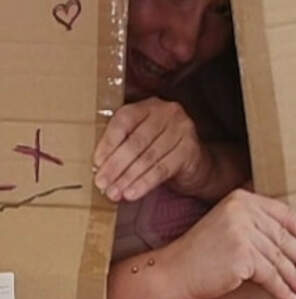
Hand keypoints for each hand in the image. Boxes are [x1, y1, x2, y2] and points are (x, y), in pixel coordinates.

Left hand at [93, 98, 210, 201]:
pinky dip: (145, 183)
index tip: (96, 164)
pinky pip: (162, 169)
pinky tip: (133, 193)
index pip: (124, 121)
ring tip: (115, 193)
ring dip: (128, 178)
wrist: (195, 163)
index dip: (108, 143)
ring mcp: (182, 130)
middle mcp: (168, 113)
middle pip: (136, 142)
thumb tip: (98, 167)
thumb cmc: (161, 150)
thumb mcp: (141, 140)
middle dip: (116, 166)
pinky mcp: (191, 150)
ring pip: (148, 157)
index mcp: (149, 105)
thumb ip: (122, 145)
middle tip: (102, 184)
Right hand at [165, 189, 295, 298]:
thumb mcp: (233, 232)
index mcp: (243, 199)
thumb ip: (261, 231)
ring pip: (278, 258)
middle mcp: (242, 210)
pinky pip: (269, 274)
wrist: (173, 273)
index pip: (285, 215)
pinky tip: (290, 297)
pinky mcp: (240, 254)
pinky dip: (282, 288)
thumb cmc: (204, 257)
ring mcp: (241, 231)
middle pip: (284, 237)